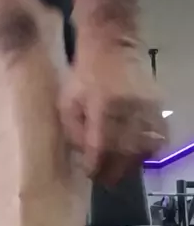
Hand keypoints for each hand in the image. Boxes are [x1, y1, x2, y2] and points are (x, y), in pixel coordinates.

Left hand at [60, 38, 166, 184]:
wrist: (112, 44)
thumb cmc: (83, 74)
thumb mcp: (67, 100)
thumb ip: (74, 130)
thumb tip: (86, 157)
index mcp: (101, 104)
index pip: (101, 145)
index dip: (96, 165)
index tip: (91, 175)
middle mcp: (127, 107)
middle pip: (125, 150)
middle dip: (114, 170)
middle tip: (105, 181)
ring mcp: (146, 106)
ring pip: (143, 146)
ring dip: (131, 164)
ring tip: (120, 171)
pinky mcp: (157, 105)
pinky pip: (158, 136)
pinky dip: (149, 150)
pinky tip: (138, 155)